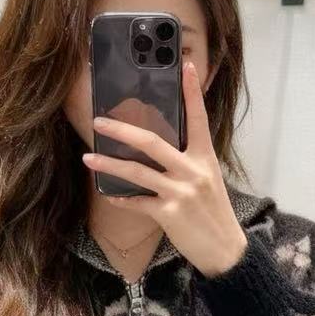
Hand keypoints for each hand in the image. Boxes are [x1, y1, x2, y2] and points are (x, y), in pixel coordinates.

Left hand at [83, 62, 248, 277]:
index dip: (192, 91)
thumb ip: (188, 161)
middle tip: (99, 122)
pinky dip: (121, 198)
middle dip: (122, 130)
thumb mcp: (208, 179)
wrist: (225, 249)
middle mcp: (193, 170)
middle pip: (152, 142)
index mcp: (205, 157)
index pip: (199, 117)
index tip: (184, 66)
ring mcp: (180, 191)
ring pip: (137, 172)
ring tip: (88, 159)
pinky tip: (108, 194)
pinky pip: (137, 202)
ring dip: (109, 165)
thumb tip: (160, 148)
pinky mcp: (169, 213)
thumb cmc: (214, 213)